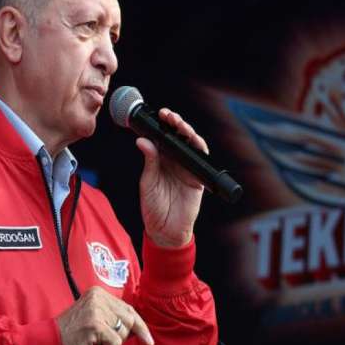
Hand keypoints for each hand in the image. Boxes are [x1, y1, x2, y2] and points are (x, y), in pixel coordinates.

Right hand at [57, 286, 153, 344]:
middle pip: (129, 319)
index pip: (128, 308)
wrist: (49, 343)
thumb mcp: (95, 320)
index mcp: (98, 293)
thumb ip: (114, 318)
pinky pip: (116, 343)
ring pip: (124, 332)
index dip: (140, 326)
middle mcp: (98, 297)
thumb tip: (139, 329)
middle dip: (125, 337)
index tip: (148, 340)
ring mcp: (96, 310)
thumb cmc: (74, 335)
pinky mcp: (94, 324)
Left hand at [136, 108, 207, 247]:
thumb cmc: (153, 208)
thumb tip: (142, 141)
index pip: (163, 137)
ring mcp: (187, 168)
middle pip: (178, 136)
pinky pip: (201, 158)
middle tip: (168, 115)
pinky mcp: (198, 177)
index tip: (158, 114)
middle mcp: (175, 161)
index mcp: (160, 160)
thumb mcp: (148, 182)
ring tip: (179, 123)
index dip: (162, 124)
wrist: (166, 230)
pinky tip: (193, 139)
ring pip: (190, 143)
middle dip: (175, 123)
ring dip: (186, 131)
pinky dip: (199, 148)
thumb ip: (149, 162)